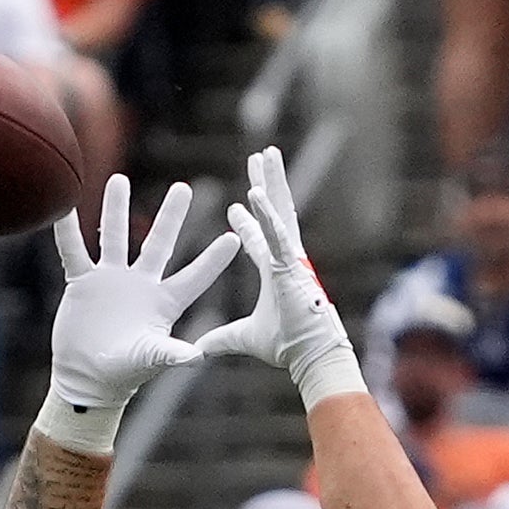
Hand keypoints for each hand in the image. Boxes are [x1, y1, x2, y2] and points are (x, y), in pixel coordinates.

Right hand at [46, 175, 236, 436]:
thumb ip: (170, 353)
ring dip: (116, 209)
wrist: (89, 379)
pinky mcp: (83, 283)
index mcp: (165, 303)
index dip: (213, 260)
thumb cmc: (125, 374)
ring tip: (119, 180)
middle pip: (159, 243)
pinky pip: (74, 251)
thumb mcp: (151, 360)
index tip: (234, 238)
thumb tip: (197, 356)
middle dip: (171, 216)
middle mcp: (142, 285)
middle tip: (184, 188)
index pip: (194, 276)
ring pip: (116, 237)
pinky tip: (63, 207)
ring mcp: (112, 280)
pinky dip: (68, 232)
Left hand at [200, 147, 364, 407]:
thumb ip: (222, 338)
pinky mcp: (291, 265)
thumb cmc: (287, 346)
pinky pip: (277, 233)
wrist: (309, 355)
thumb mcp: (245, 338)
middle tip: (259, 157)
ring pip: (280, 211)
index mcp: (276, 272)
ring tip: (266, 153)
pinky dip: (266, 214)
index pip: (259, 240)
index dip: (248, 222)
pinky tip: (255, 191)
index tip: (235, 208)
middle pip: (274, 212)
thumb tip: (199, 348)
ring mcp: (290, 258)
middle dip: (266, 184)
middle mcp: (285, 258)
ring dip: (272, 182)